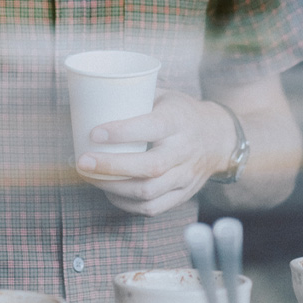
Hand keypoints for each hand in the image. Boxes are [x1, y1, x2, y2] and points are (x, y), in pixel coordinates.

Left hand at [75, 89, 232, 215]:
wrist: (219, 137)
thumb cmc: (181, 112)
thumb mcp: (164, 95)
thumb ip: (135, 97)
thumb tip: (92, 95)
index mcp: (178, 121)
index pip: (150, 128)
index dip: (121, 132)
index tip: (94, 133)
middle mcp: (183, 151)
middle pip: (148, 167)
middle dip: (111, 166)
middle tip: (83, 162)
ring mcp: (185, 176)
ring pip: (148, 191)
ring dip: (113, 187)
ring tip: (90, 177)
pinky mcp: (182, 194)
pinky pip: (152, 207)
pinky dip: (126, 203)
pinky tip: (109, 191)